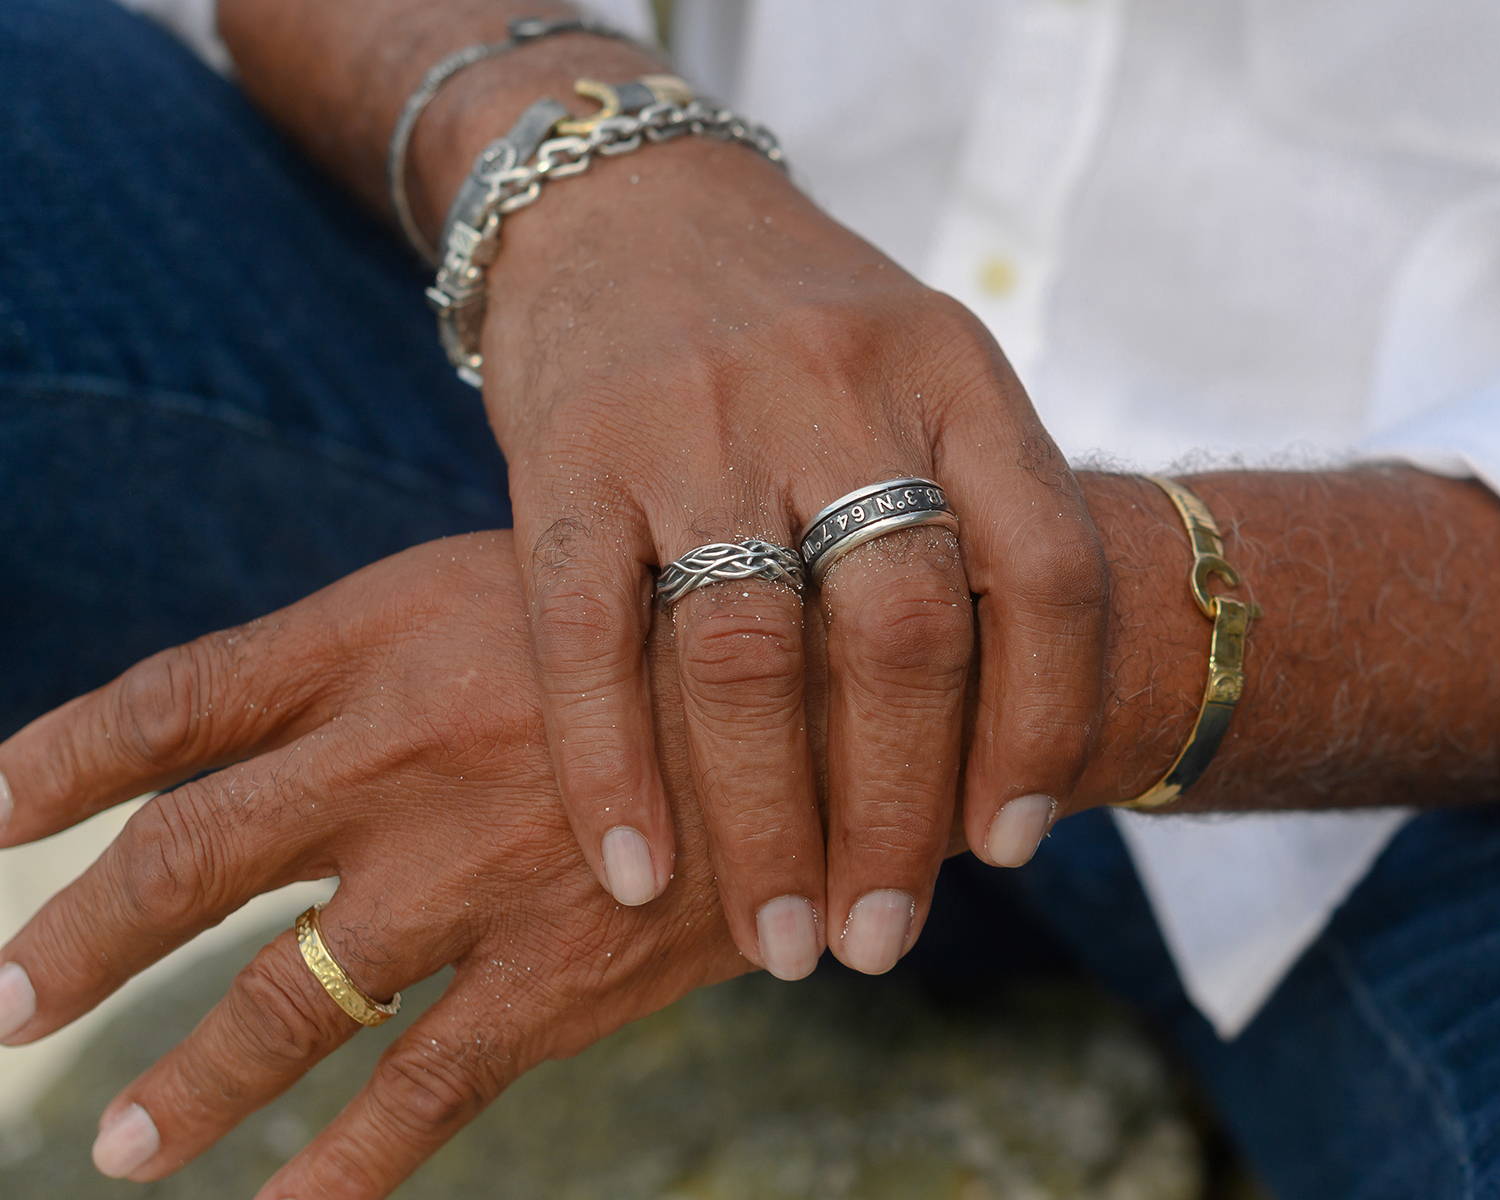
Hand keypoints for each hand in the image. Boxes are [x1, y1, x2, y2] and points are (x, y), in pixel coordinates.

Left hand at [0, 533, 744, 1197]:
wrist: (842, 685)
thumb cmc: (686, 612)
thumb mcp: (533, 576)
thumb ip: (407, 645)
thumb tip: (291, 720)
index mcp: (382, 638)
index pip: (171, 701)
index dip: (58, 760)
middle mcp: (395, 758)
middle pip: (183, 861)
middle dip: (77, 943)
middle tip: (5, 1006)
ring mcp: (466, 876)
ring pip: (275, 1001)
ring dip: (183, 1081)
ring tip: (118, 1145)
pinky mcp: (554, 977)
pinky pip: (414, 1095)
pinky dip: (338, 1173)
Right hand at [474, 136, 1107, 977]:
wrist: (627, 196)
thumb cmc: (797, 332)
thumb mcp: (918, 377)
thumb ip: (965, 519)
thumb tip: (999, 760)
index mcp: (953, 371)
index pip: (1040, 566)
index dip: (1039, 723)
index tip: (1008, 844)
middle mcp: (837, 386)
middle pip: (898, 633)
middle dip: (898, 814)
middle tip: (882, 937)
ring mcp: (695, 414)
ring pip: (748, 653)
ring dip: (769, 824)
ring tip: (781, 944)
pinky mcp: (566, 446)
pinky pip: (587, 633)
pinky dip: (612, 768)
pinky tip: (637, 874)